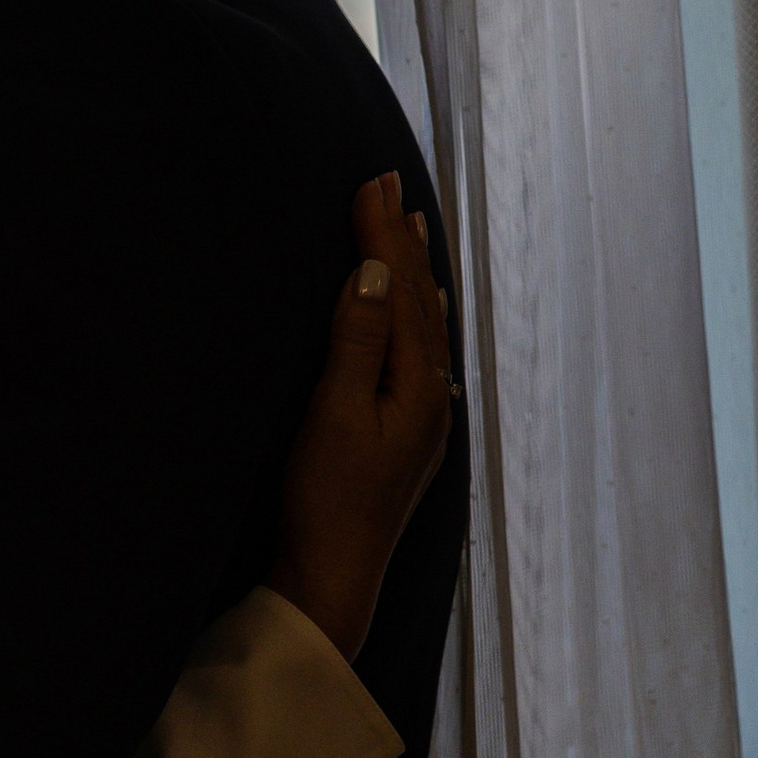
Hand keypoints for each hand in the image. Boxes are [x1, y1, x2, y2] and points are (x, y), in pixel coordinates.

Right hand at [267, 173, 456, 657]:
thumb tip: (371, 272)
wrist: (333, 577)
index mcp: (417, 383)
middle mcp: (431, 396)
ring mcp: (423, 420)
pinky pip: (418, 355)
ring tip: (411, 235)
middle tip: (390, 188)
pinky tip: (417, 318)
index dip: (383, 234)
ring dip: (412, 278)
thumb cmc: (325, 499)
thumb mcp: (333, 412)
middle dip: (402, 245)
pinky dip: (414, 319)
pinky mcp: (406, 438)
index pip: (398, 289)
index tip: (373, 180)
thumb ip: (356, 340)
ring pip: (423, 328)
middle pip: (418, 303)